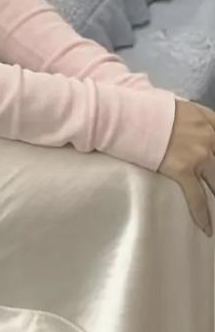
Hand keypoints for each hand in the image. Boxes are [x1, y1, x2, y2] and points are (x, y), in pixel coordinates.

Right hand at [156, 98, 214, 235]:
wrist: (126, 114)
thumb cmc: (143, 106)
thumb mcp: (173, 104)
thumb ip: (189, 115)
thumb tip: (188, 124)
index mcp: (205, 118)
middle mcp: (207, 136)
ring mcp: (197, 154)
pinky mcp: (182, 170)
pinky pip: (197, 197)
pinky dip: (202, 215)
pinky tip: (206, 228)